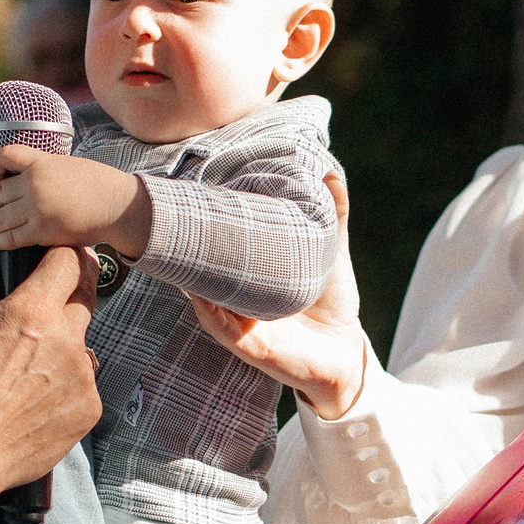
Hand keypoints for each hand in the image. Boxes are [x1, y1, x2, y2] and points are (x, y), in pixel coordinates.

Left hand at [0, 145, 152, 256]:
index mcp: (41, 163)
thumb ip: (40, 168)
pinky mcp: (42, 232)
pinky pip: (9, 238)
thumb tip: (15, 179)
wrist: (118, 205)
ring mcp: (36, 210)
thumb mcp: (65, 164)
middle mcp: (34, 185)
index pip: (2, 157)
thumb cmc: (96, 184)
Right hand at [0, 242, 102, 499]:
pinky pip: (84, 381)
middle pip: (86, 294)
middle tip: (44, 298)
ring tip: (28, 362)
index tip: (53, 256)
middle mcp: (67, 343)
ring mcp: (82, 378)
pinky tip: (34, 394)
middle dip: (69, 288)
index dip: (62, 252)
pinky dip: (66, 381)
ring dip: (64, 341)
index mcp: (33, 313)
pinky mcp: (88, 410)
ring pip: (83, 342)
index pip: (69, 260)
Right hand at [187, 173, 368, 419]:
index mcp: (254, 273)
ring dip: (192, 277)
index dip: (208, 224)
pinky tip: (196, 292)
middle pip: (204, 272)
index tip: (199, 195)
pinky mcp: (249, 345)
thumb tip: (331, 173)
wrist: (345, 350)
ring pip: (205, 297)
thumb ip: (332, 216)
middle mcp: (240, 297)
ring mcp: (240, 321)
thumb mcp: (332, 253)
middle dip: (189, 248)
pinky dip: (208, 310)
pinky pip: (220, 327)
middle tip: (178, 218)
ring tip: (182, 250)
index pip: (224, 247)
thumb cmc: (333, 300)